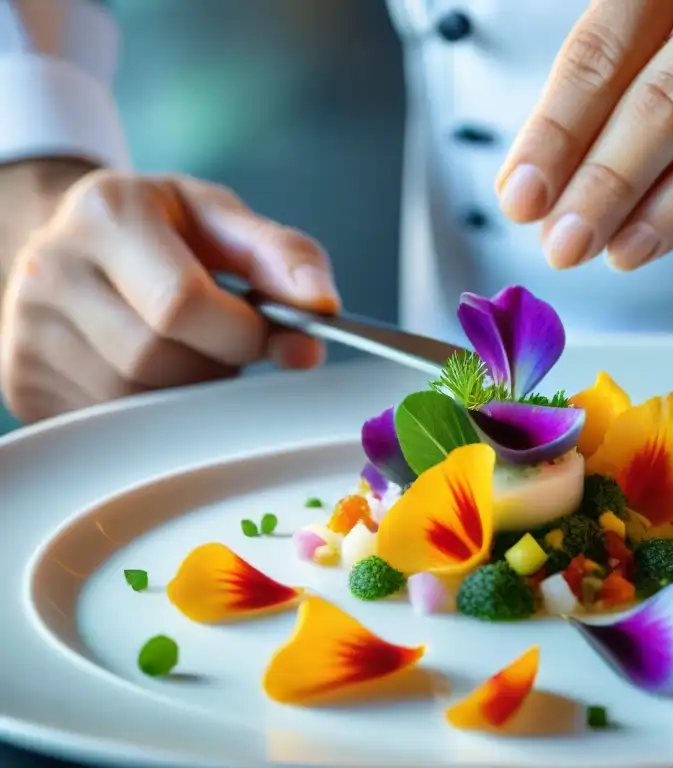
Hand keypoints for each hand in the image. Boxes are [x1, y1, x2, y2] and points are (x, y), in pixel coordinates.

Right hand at [0, 171, 338, 422]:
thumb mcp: (223, 219)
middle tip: (223, 340)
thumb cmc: (164, 230)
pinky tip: (152, 372)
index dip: (242, 332)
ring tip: (187, 350)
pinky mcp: (21, 381)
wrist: (74, 239)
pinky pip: (106, 424)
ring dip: (185, 391)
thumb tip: (323, 309)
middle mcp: (51, 269)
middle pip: (158, 360)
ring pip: (133, 402)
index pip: (182, 303)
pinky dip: (148, 411)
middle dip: (214, 362)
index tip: (265, 332)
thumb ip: (282, 255)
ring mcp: (26, 330)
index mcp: (108, 212)